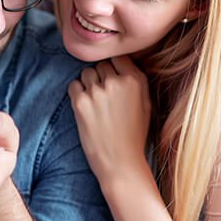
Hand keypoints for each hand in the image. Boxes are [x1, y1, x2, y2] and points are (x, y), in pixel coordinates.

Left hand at [68, 56, 151, 180]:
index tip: (114, 81)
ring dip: (88, 84)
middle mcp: (116, 82)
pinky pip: (73, 85)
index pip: (118, 58)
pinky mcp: (80, 102)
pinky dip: (77, 93)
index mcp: (135, 80)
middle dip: (102, 77)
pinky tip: (85, 108)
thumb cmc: (135, 135)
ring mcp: (97, 91)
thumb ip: (137, 80)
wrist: (120, 162)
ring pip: (86, 73)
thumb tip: (123, 63)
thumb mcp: (146, 104)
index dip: (115, 68)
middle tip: (105, 97)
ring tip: (96, 104)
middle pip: (102, 65)